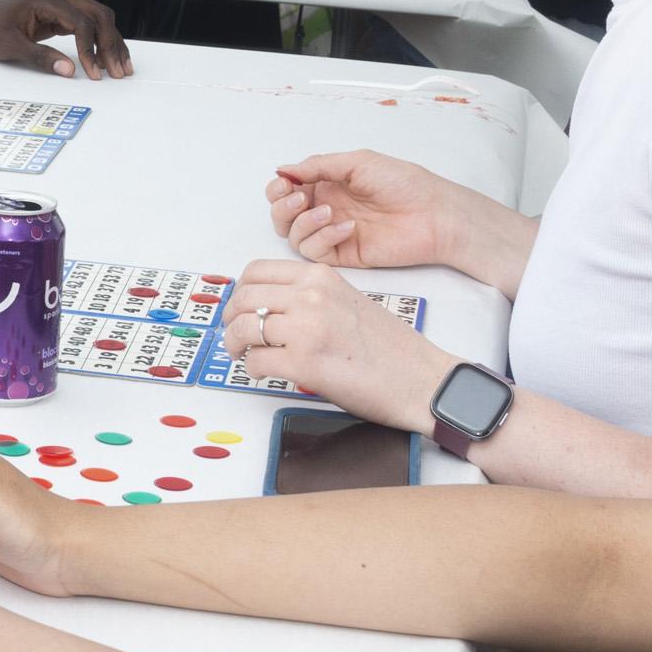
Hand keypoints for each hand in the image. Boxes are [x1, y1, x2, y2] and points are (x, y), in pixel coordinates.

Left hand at [0, 0, 130, 79]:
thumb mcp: (11, 47)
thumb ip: (41, 58)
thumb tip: (69, 71)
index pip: (82, 23)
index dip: (90, 49)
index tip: (92, 72)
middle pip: (100, 16)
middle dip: (111, 45)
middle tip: (118, 71)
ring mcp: (64, 2)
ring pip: (100, 19)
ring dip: (112, 43)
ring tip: (121, 68)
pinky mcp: (64, 12)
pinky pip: (90, 25)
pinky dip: (100, 41)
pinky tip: (107, 59)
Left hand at [222, 260, 456, 431]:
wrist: (419, 379)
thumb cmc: (389, 348)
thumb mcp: (347, 300)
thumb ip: (310, 297)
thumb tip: (267, 307)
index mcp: (321, 277)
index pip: (257, 272)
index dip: (241, 292)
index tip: (242, 308)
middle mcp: (310, 297)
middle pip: (243, 299)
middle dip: (231, 319)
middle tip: (235, 335)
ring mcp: (305, 328)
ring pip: (243, 329)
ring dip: (236, 345)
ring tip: (245, 355)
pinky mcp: (303, 363)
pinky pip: (256, 361)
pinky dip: (254, 368)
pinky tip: (266, 371)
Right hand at [265, 147, 505, 278]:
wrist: (433, 215)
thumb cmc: (404, 183)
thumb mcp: (358, 162)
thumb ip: (319, 165)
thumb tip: (283, 169)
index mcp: (328, 184)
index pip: (287, 189)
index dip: (278, 187)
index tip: (286, 183)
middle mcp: (326, 208)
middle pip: (282, 215)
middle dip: (282, 206)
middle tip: (300, 198)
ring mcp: (332, 233)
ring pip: (293, 235)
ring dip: (303, 222)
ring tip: (328, 211)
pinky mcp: (342, 255)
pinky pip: (314, 252)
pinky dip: (323, 238)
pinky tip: (347, 227)